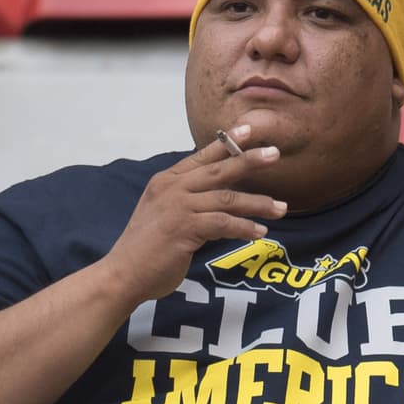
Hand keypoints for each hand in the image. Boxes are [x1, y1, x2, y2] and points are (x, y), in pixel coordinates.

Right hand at [101, 124, 286, 304]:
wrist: (123, 274)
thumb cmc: (146, 248)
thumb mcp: (164, 214)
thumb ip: (188, 200)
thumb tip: (220, 198)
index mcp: (166, 181)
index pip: (201, 157)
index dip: (226, 142)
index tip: (249, 129)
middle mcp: (171, 189)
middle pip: (218, 170)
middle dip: (248, 160)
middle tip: (274, 153)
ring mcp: (177, 208)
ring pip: (226, 199)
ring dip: (257, 203)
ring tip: (281, 208)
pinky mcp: (183, 230)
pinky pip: (222, 224)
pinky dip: (244, 227)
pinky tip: (260, 232)